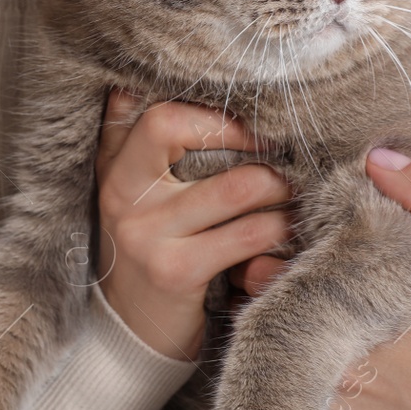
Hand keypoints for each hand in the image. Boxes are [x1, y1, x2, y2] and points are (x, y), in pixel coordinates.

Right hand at [95, 88, 292, 361]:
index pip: (154, 110)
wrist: (130, 331)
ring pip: (237, 185)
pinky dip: (281, 229)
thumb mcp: (134, 192)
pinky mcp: (175, 271)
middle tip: (285, 153)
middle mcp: (122, 194)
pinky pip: (249, 235)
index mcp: (114, 166)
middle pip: (182, 130)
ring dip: (281, 188)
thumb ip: (142, 140)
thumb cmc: (149, 247)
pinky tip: (290, 232)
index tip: (252, 124)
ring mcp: (146, 233)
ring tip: (297, 193)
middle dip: (249, 140)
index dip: (211, 111)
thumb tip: (162, 78)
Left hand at [230, 148, 410, 409]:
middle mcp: (334, 376)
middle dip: (284, 298)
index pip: (263, 276)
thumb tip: (375, 159)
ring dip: (302, 345)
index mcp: (350, 318)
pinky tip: (366, 369)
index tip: (306, 246)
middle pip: (267, 324)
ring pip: (286, 370)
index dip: (277, 254)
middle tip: (322, 282)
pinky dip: (328, 388)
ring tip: (346, 324)